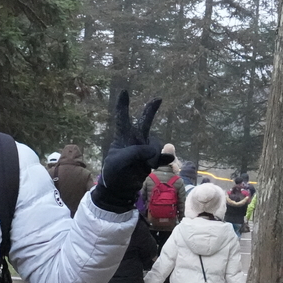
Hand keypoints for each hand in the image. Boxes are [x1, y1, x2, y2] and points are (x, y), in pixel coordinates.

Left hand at [93, 91, 168, 213]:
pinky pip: (163, 156)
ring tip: (149, 166)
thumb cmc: (113, 174)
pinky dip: (165, 158)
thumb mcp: (118, 161)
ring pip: (155, 144)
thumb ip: (135, 153)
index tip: (124, 92)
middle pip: (144, 121)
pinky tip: (168, 160)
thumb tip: (152, 151)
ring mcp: (144, 150)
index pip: (122, 118)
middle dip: (151, 110)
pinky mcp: (152, 161)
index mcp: (123, 138)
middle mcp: (135, 140)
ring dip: (154, 154)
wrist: (120, 190)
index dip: (123, 105)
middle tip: (158, 98)